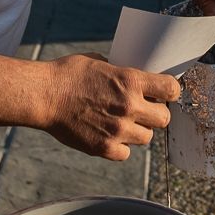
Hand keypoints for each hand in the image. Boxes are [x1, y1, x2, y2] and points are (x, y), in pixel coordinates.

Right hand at [42, 53, 180, 160]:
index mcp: (130, 81)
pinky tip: (110, 135)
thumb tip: (136, 79)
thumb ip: (122, 73)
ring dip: (139, 130)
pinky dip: (121, 147)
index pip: (170, 89)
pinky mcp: (104, 147)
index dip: (171, 91)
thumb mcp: (100, 61)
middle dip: (157, 114)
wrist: (44, 96)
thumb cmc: (68, 74)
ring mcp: (118, 130)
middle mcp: (129, 106)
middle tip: (145, 110)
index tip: (166, 93)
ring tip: (124, 123)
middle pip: (164, 119)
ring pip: (146, 138)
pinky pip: (126, 153)